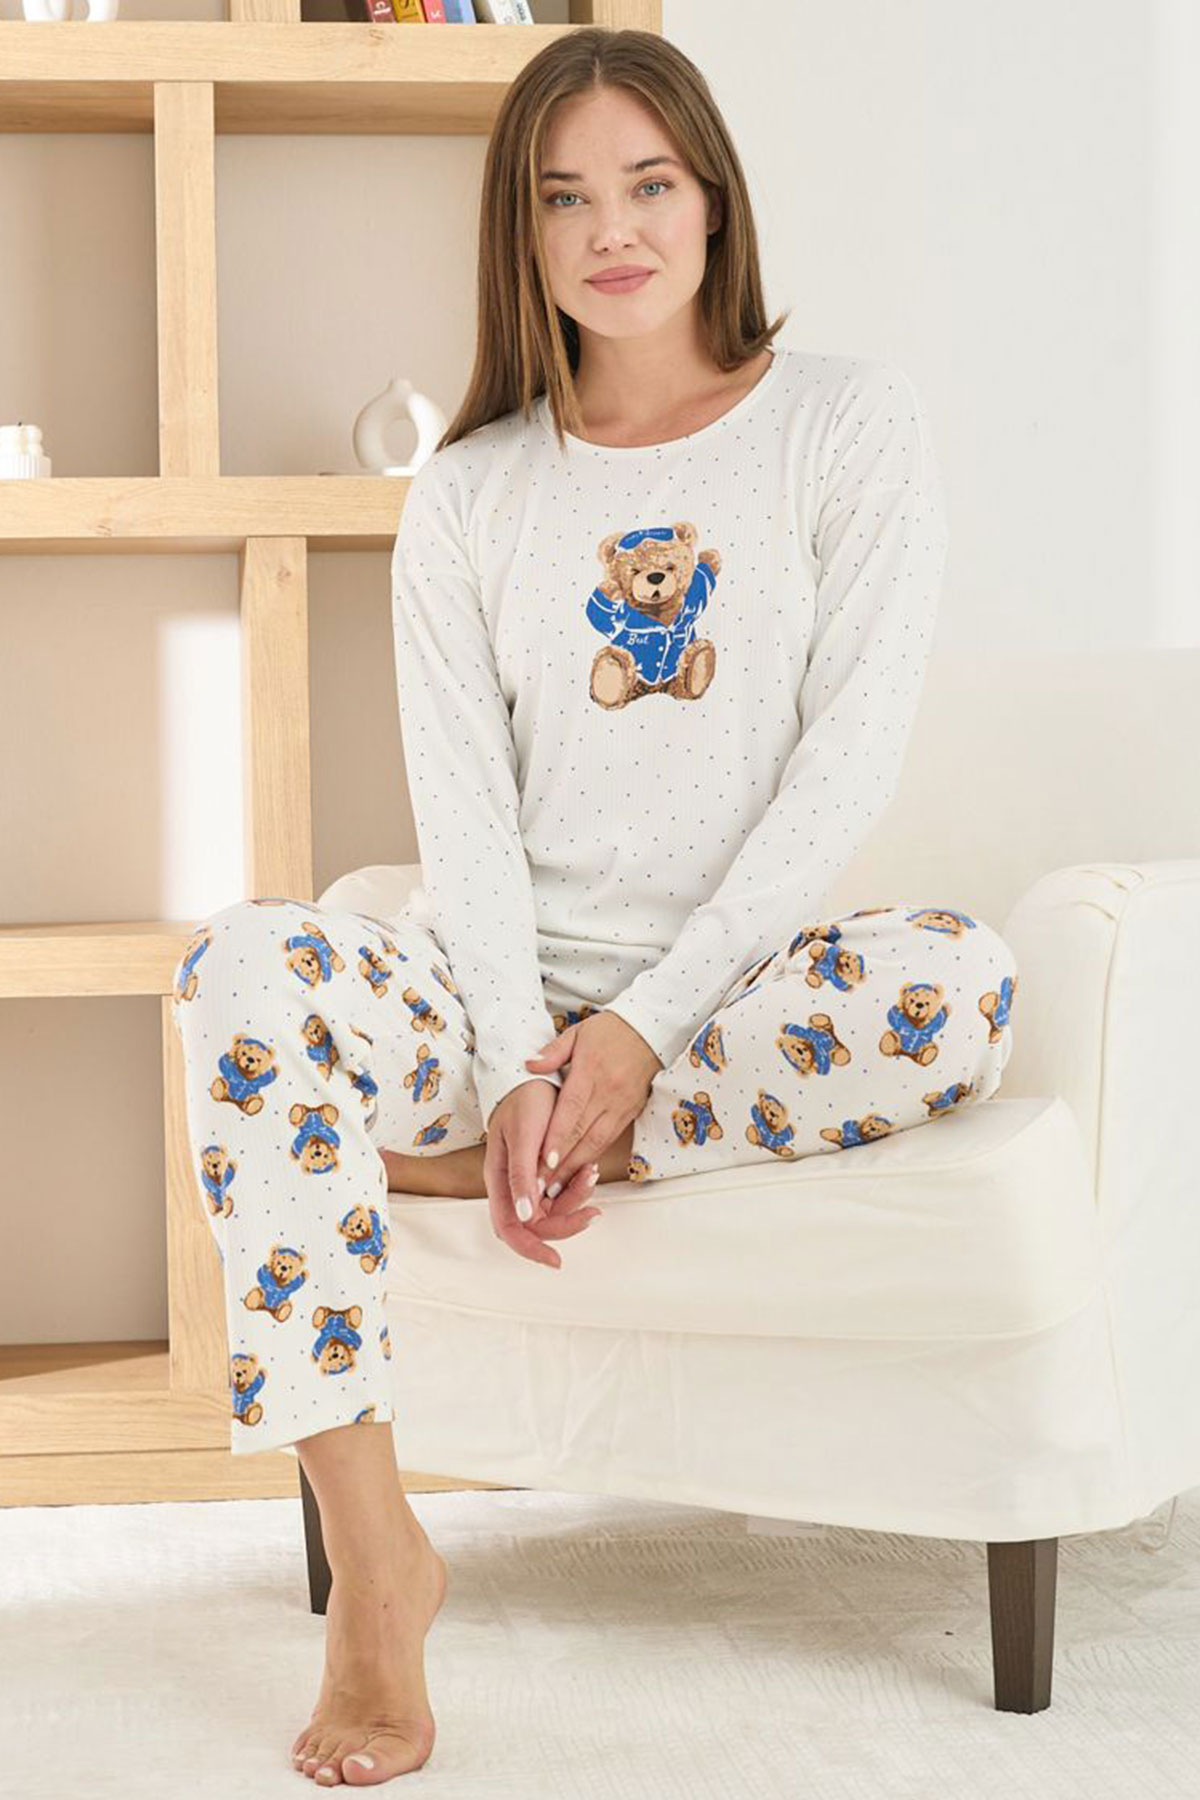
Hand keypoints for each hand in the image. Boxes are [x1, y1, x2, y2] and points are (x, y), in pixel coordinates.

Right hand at [484, 1080, 603, 1269]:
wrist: (537, 1076)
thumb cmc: (525, 1101)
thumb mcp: (524, 1136)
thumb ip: (521, 1175)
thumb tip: (524, 1216)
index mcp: (499, 1179)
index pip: (510, 1228)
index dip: (531, 1248)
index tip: (556, 1260)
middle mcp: (511, 1185)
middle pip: (535, 1224)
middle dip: (566, 1222)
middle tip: (593, 1212)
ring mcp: (528, 1180)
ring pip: (553, 1210)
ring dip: (575, 1200)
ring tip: (592, 1175)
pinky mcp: (544, 1171)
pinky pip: (561, 1192)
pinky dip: (577, 1187)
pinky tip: (589, 1170)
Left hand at [524, 1010, 661, 1195]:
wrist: (650, 1029)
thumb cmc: (609, 1031)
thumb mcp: (578, 1033)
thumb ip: (552, 1052)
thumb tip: (528, 1065)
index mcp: (591, 1071)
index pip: (571, 1110)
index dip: (557, 1137)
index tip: (542, 1160)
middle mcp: (608, 1092)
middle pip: (583, 1133)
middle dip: (562, 1162)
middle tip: (542, 1186)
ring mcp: (622, 1104)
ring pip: (598, 1141)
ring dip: (577, 1166)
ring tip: (558, 1187)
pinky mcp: (632, 1111)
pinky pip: (611, 1138)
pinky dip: (594, 1155)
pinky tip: (580, 1171)